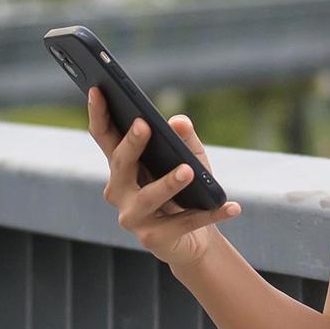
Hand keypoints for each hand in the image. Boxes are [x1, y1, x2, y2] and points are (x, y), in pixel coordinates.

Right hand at [87, 87, 237, 267]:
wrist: (196, 240)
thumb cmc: (188, 192)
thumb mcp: (192, 160)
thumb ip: (185, 140)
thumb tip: (179, 121)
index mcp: (122, 166)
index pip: (104, 136)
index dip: (98, 112)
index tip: (97, 88)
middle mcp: (119, 190)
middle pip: (120, 163)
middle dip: (132, 143)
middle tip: (145, 124)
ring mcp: (132, 217)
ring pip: (148, 196)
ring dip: (168, 183)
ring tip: (188, 170)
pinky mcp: (152, 239)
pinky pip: (183, 223)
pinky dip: (209, 214)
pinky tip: (232, 206)